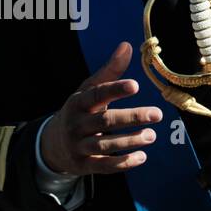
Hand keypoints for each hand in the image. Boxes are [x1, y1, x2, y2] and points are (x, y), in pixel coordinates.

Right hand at [39, 41, 161, 175]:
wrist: (53, 144)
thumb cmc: (80, 112)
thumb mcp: (88, 91)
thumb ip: (109, 72)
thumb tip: (127, 45)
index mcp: (78, 103)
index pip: (96, 95)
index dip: (115, 90)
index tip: (136, 85)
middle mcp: (76, 124)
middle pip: (105, 121)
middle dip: (132, 117)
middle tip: (157, 114)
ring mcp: (79, 146)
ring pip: (105, 145)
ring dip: (129, 141)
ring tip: (152, 136)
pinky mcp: (84, 165)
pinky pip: (104, 165)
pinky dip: (122, 163)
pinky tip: (142, 157)